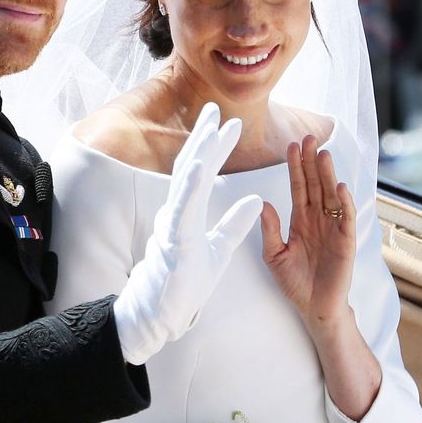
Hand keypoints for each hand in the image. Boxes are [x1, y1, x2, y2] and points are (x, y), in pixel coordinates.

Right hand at [114, 102, 262, 364]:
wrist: (163, 314)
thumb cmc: (185, 284)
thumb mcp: (219, 249)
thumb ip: (235, 224)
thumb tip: (258, 200)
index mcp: (188, 213)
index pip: (203, 173)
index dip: (215, 147)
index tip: (230, 124)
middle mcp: (177, 213)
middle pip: (190, 167)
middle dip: (203, 137)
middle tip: (214, 108)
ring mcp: (173, 225)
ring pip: (185, 182)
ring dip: (198, 153)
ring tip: (210, 128)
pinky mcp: (174, 241)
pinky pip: (182, 209)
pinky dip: (191, 185)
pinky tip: (199, 165)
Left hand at [260, 135, 356, 331]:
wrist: (314, 308)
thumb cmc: (294, 282)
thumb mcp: (274, 255)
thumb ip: (269, 230)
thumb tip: (263, 203)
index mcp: (300, 220)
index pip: (298, 187)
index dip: (295, 166)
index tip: (290, 145)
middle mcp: (318, 219)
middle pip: (315, 184)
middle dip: (311, 161)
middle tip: (309, 137)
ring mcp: (333, 228)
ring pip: (331, 195)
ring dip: (328, 175)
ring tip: (323, 154)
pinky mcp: (346, 241)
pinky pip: (346, 218)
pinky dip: (344, 202)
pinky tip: (339, 187)